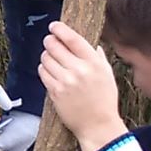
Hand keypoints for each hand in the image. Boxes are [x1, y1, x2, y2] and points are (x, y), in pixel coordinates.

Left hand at [39, 22, 127, 150]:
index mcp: (94, 63)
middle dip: (50, 41)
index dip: (60, 29)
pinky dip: (44, 69)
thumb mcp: (107, 75)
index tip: (54, 26)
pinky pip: (42, 72)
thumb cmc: (104, 100)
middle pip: (55, 46)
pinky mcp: (55, 92)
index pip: (73, 39)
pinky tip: (49, 71)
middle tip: (49, 41)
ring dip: (46, 55)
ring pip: (46, 58)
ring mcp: (66, 81)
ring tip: (51, 58)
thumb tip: (91, 44)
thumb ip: (98, 57)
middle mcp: (79, 70)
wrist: (97, 125)